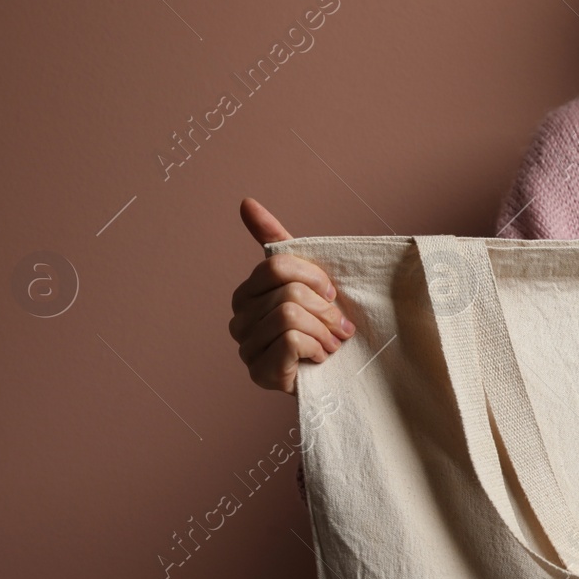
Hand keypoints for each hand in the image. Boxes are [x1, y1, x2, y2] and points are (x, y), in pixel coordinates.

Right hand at [228, 198, 352, 393]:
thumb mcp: (307, 281)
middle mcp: (239, 320)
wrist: (339, 376)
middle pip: (289, 293)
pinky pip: (290, 342)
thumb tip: (246, 202)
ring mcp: (246, 348)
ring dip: (324, 332)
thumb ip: (277, 243)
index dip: (313, 277)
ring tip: (331, 344)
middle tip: (339, 328)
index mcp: (247, 293)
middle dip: (325, 310)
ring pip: (290, 317)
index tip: (332, 293)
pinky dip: (316, 349)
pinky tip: (320, 359)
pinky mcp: (259, 373)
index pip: (277, 266)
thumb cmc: (323, 326)